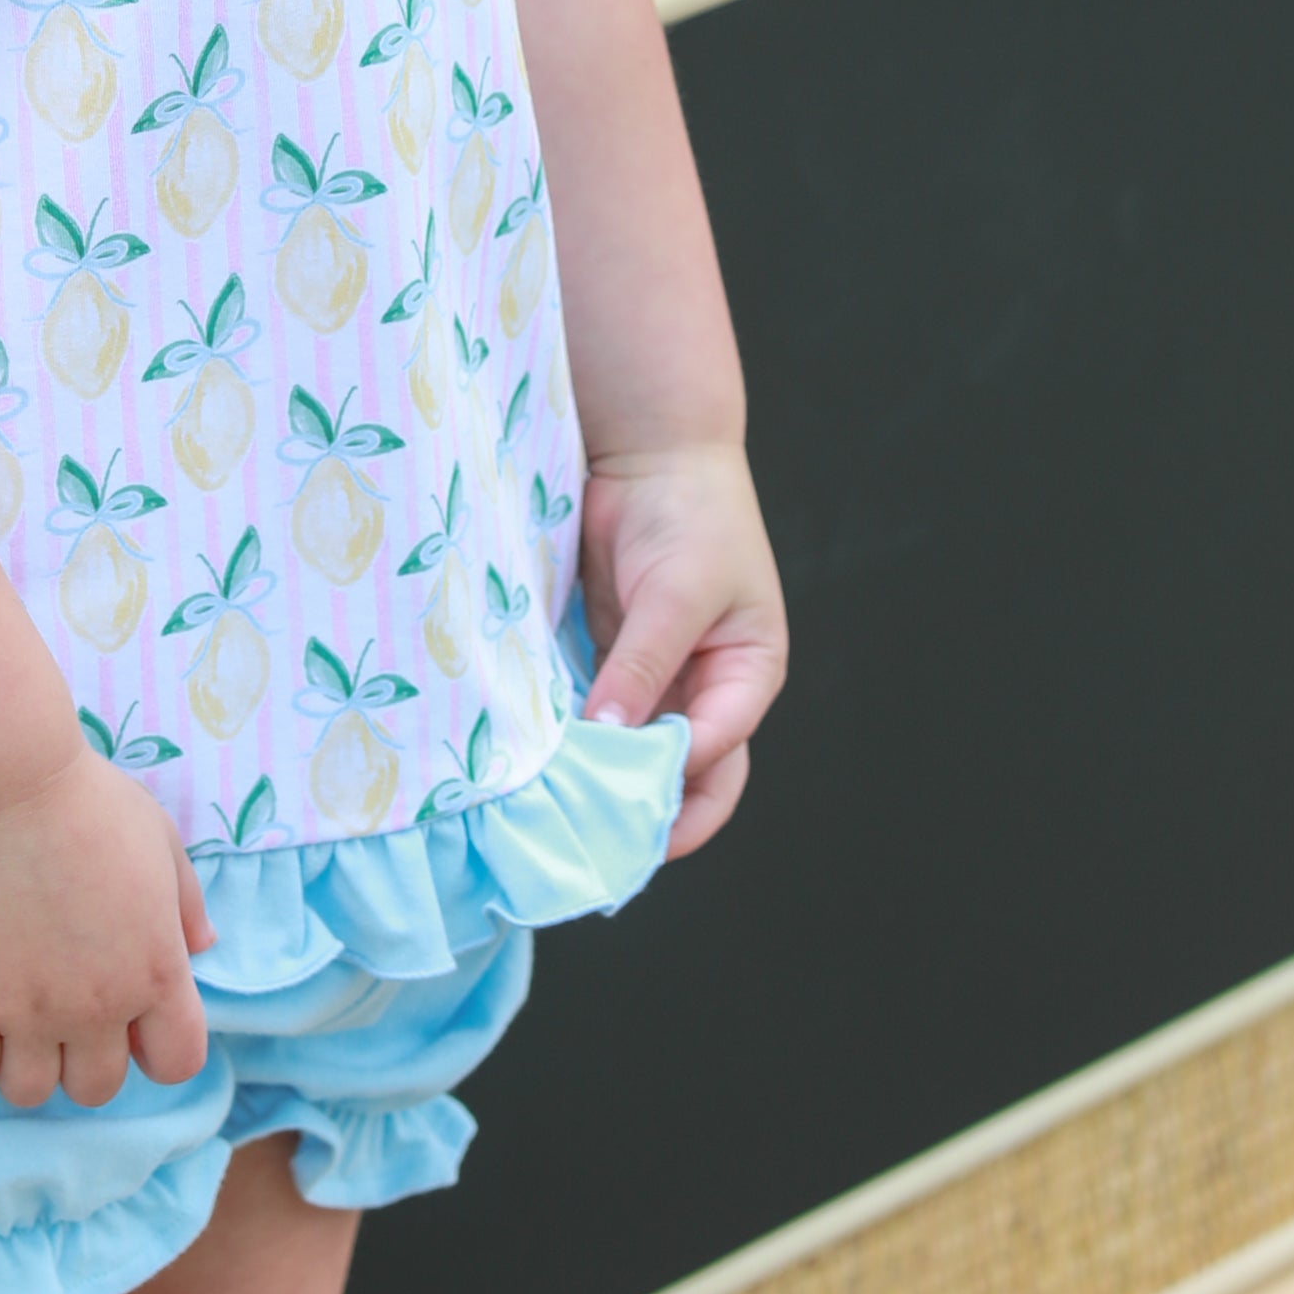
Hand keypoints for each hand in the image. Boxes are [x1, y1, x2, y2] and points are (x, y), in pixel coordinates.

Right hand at [0, 747, 214, 1109]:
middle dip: (86, 1057)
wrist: (4, 781)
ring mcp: (29, 1011)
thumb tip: (203, 945)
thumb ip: (186, 903)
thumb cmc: (89, 801)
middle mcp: (98, 1008)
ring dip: (27, 1061)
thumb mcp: (162, 839)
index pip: (177, 1064)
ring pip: (30, 1092)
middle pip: (97, 1088)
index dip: (156, 1048)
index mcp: (156, 972)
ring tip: (16, 1013)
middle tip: (65, 1008)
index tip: (133, 1018)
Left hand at [580, 441, 788, 859]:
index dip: (678, 784)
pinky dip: (579, 738)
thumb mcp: (675, 592)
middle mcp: (706, 686)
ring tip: (564, 811)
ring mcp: (659, 675)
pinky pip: (600, 713)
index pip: (719, 751)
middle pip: (688, 770)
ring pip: (638, 748)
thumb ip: (644, 666)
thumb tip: (610, 736)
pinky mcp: (615, 658)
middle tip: (600, 842)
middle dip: (651, 806)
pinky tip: (546, 760)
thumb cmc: (689, 514)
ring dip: (608, 776)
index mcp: (747, 674)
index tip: (626, 806)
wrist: (649, 451)